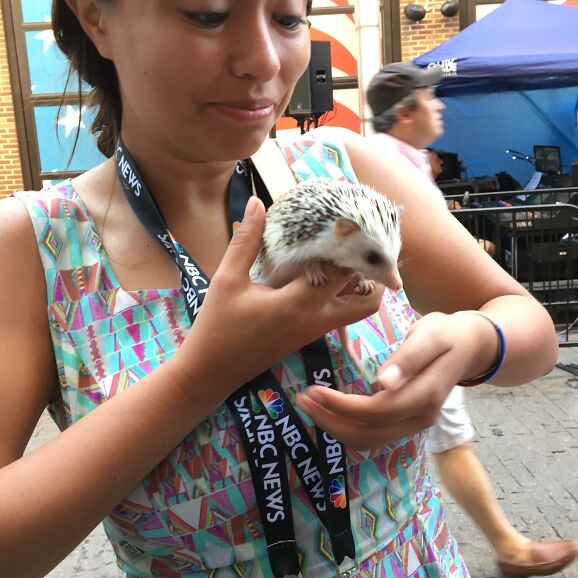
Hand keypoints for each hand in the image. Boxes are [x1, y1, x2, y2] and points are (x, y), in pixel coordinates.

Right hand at [179, 197, 383, 393]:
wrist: (211, 373)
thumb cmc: (216, 326)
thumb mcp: (227, 280)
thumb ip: (245, 241)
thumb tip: (257, 203)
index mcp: (298, 303)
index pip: (342, 272)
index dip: (349, 247)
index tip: (347, 222)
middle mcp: (316, 320)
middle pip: (367, 298)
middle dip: (366, 269)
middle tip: (354, 241)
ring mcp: (315, 332)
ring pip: (358, 310)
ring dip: (359, 286)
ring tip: (342, 257)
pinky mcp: (308, 337)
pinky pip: (340, 315)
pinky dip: (343, 296)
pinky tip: (323, 274)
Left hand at [294, 311, 496, 450]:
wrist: (469, 346)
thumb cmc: (446, 334)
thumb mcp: (431, 334)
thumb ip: (409, 357)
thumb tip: (383, 383)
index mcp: (425, 395)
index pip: (377, 411)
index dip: (342, 407)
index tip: (314, 391)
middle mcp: (420, 417)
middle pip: (369, 433)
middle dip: (331, 421)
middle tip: (302, 400)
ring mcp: (415, 423)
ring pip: (369, 440)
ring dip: (336, 427)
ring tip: (309, 406)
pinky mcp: (407, 422)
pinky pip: (373, 434)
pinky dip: (347, 426)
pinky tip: (328, 411)